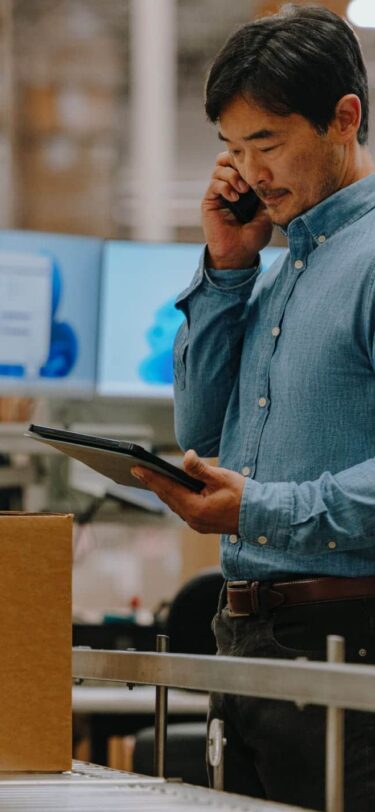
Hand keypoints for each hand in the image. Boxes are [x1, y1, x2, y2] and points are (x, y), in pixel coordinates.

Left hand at [131, 449, 245, 534]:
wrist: (261, 516)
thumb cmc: (244, 496)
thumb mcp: (222, 477)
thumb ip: (201, 469)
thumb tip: (186, 456)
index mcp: (196, 508)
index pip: (168, 489)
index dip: (151, 477)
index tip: (136, 468)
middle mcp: (193, 519)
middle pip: (168, 497)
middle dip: (153, 483)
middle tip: (136, 470)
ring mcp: (197, 523)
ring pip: (174, 504)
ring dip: (162, 490)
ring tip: (149, 478)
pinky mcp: (202, 523)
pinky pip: (182, 508)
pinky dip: (174, 497)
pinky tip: (170, 489)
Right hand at [202, 151, 272, 268]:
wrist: (239, 253)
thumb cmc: (254, 236)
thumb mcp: (267, 212)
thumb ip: (264, 192)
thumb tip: (264, 173)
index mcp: (244, 187)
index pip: (241, 162)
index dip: (249, 160)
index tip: (261, 169)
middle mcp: (230, 187)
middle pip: (226, 159)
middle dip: (237, 161)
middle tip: (248, 174)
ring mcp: (219, 193)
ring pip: (219, 168)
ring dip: (232, 175)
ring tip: (243, 190)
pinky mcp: (209, 201)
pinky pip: (214, 184)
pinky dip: (225, 186)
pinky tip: (235, 198)